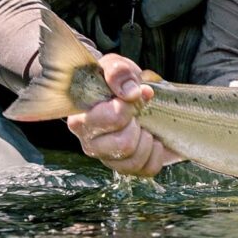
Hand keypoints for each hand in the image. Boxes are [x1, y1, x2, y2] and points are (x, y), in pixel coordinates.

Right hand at [66, 54, 179, 175]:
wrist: (133, 97)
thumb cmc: (120, 83)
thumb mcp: (118, 68)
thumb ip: (118, 72)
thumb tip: (131, 92)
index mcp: (81, 118)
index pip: (109, 119)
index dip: (128, 107)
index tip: (135, 95)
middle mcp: (89, 143)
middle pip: (123, 145)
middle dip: (138, 126)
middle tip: (137, 115)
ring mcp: (107, 159)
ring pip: (134, 159)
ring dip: (147, 140)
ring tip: (143, 126)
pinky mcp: (125, 168)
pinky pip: (148, 169)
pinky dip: (156, 153)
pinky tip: (151, 140)